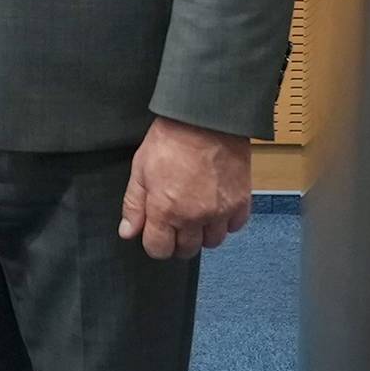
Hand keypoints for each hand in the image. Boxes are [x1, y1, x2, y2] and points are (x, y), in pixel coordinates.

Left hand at [119, 115, 252, 258]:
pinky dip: (226, 222)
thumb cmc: (169, 140)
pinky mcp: (241, 202)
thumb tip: (128, 232)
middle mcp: (194, 218)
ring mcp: (220, 212)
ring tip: (197, 214)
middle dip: (178, 241)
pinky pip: (235, 226)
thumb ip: (134, 205)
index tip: (156, 233)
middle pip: (187, 250)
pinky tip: (217, 207)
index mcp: (165, 211)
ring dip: (203, 233)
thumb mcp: (140, 170)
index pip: (159, 250)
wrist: (205, 120)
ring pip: (212, 242)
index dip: (155, 244)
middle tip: (176, 223)